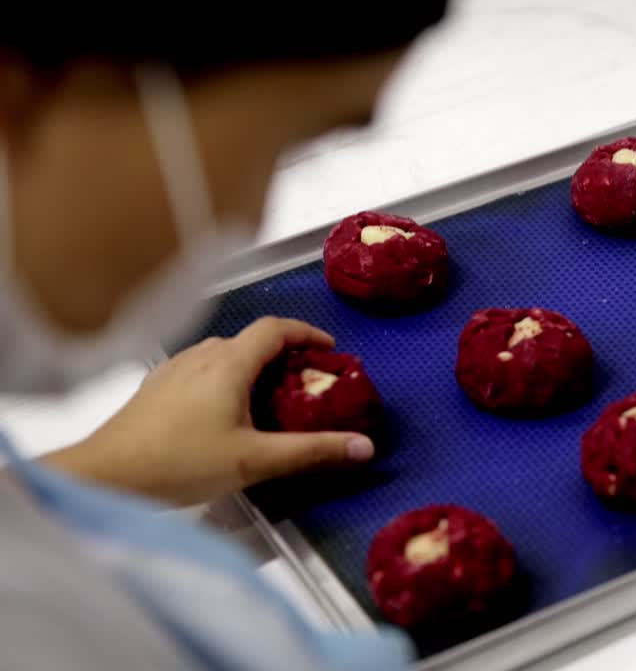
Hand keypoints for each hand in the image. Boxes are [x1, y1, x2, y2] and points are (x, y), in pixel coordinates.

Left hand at [43, 317, 376, 505]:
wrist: (106, 475)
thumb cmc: (176, 464)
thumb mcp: (255, 461)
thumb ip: (312, 452)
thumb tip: (363, 446)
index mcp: (228, 364)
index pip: (276, 328)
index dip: (307, 333)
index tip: (328, 351)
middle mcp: (200, 357)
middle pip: (252, 341)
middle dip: (285, 356)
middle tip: (306, 383)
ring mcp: (174, 370)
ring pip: (225, 355)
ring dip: (254, 368)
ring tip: (270, 401)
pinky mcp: (156, 389)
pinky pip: (201, 371)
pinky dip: (226, 380)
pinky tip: (226, 415)